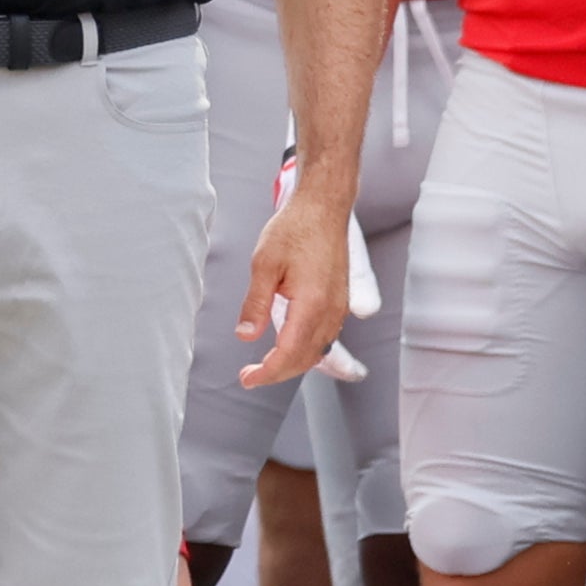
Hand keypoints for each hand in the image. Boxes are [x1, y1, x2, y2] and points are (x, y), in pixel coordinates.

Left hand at [238, 183, 350, 388]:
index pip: (289, 354)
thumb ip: (256, 304)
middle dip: (278, 373)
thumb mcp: (264, 264)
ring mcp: (339, 307)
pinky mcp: (340, 300)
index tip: (247, 378)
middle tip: (250, 375)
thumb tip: (245, 336)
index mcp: (311, 304)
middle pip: (306, 359)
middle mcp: (331, 311)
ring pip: (318, 351)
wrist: (324, 207)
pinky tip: (288, 344)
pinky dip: (306, 349)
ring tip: (266, 364)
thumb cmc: (295, 229)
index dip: (267, 372)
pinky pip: (325, 336)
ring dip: (293, 363)